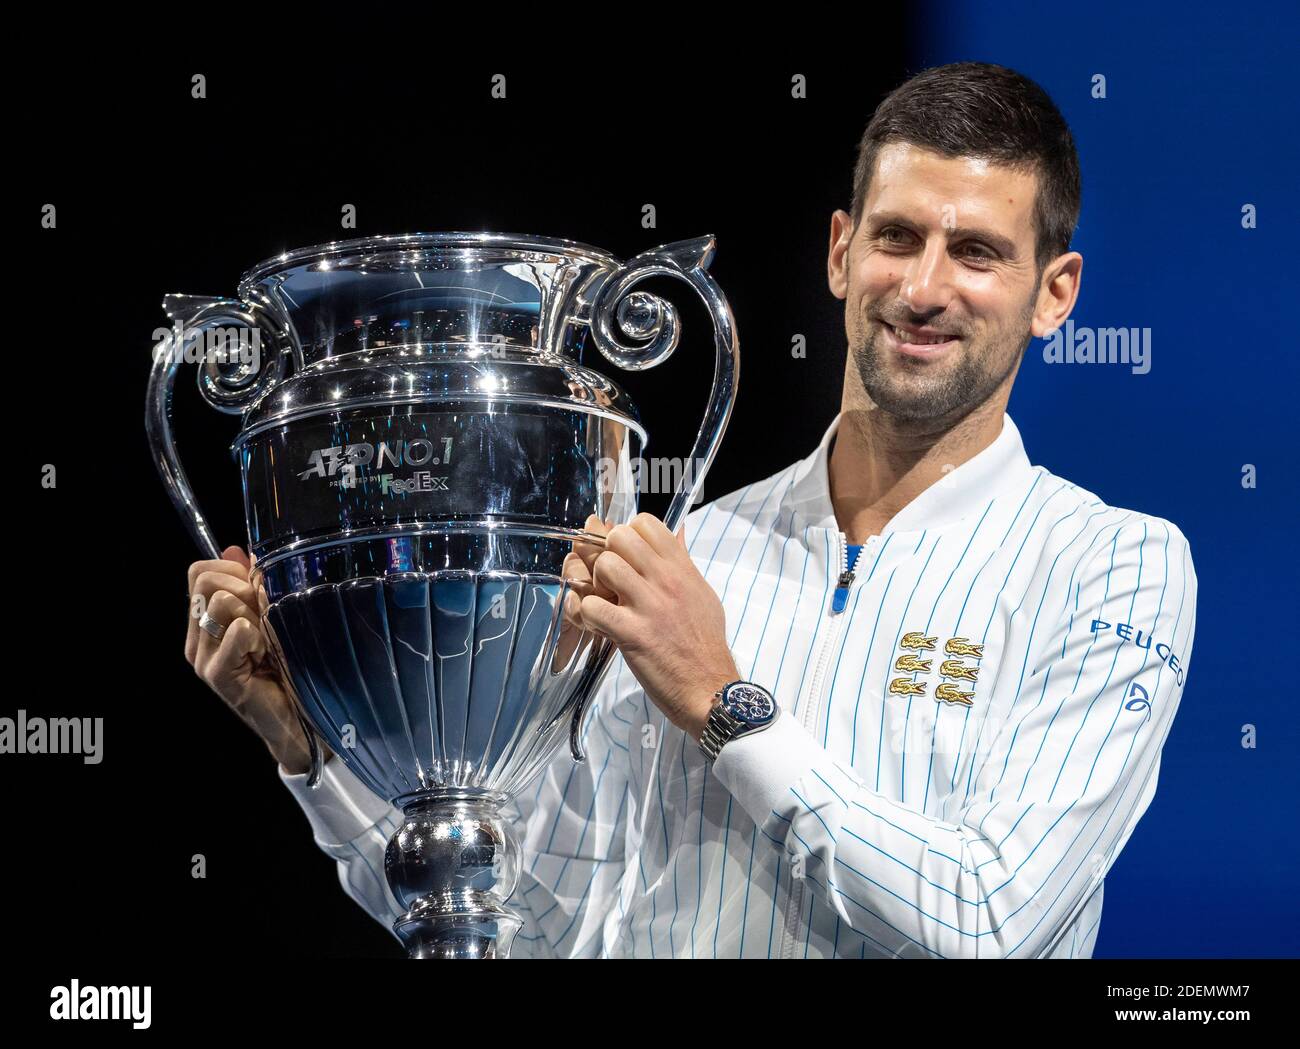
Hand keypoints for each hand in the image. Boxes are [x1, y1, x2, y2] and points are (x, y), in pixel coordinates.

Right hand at [185, 545, 326, 774]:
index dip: (234, 570)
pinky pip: (236, 630)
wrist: (301, 717)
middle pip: (206, 580)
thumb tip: (236, 549)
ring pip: (222, 601)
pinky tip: (267, 657)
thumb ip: (252, 584)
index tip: (259, 595)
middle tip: (265, 621)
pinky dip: (259, 636)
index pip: (199, 571)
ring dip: (254, 614)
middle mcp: (196, 639)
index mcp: (205, 623)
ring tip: (267, 642)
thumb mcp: (272, 616)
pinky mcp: (217, 675)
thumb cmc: (290, 666)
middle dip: (244, 589)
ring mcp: (203, 659)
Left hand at [569, 512, 739, 739]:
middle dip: (605, 554)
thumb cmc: (705, 644)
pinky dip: (586, 615)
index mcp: (681, 568)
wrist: (709, 688)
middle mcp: (665, 580)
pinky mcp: (631, 634)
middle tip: (608, 579)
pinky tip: (598, 625)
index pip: (645, 523)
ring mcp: (648, 605)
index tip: (625, 555)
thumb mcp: (702, 593)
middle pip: (618, 537)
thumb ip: (684, 561)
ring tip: (602, 601)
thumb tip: (678, 530)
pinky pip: (591, 607)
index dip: (627, 534)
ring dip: (593, 583)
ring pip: (603, 566)